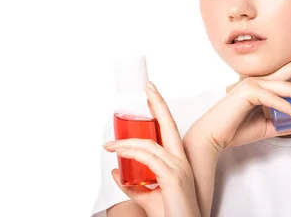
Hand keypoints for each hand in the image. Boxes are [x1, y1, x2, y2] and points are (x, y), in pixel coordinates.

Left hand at [104, 81, 200, 216]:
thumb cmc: (172, 214)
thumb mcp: (148, 197)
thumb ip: (133, 184)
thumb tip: (117, 172)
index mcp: (178, 161)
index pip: (169, 129)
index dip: (161, 109)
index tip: (152, 93)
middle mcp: (180, 160)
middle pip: (169, 125)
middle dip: (158, 103)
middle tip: (147, 86)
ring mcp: (178, 168)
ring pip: (149, 145)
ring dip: (126, 143)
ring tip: (110, 146)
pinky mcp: (172, 178)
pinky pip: (148, 159)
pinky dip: (131, 154)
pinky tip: (119, 155)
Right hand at [187, 46, 290, 150]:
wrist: (214, 137)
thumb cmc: (236, 130)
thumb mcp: (268, 127)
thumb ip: (285, 122)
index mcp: (263, 85)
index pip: (288, 71)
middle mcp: (259, 80)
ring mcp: (253, 84)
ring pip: (288, 87)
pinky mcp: (248, 92)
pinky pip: (274, 100)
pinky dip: (290, 108)